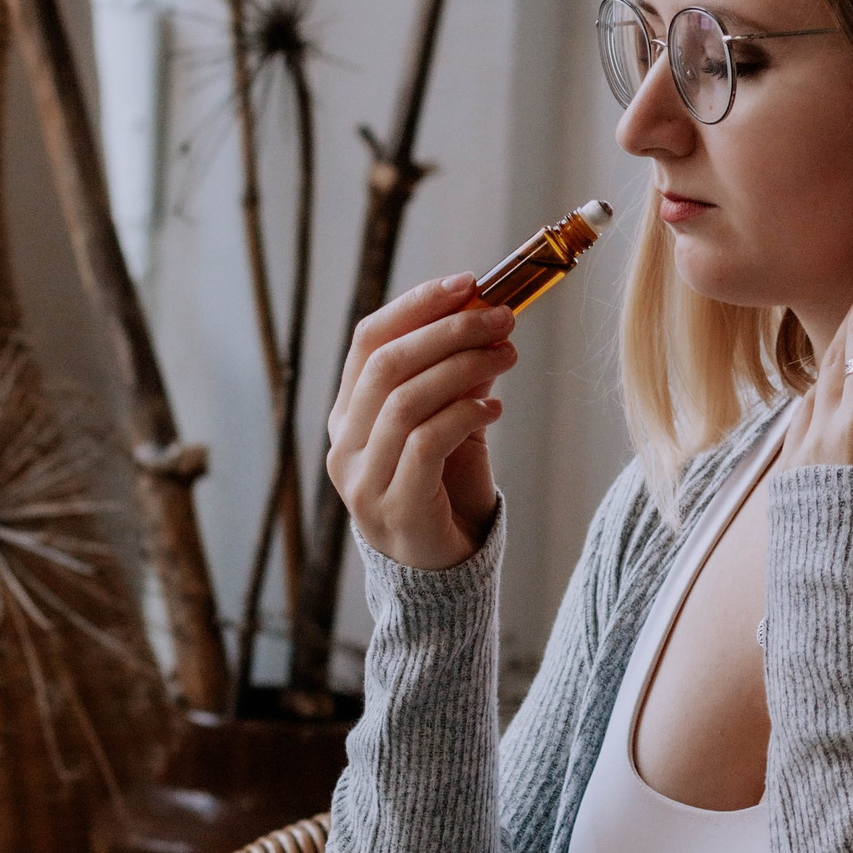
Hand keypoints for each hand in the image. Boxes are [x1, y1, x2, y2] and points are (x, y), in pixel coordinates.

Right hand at [327, 274, 517, 569]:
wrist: (444, 570)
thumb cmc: (445, 488)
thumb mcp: (452, 421)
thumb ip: (458, 375)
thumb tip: (487, 314)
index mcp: (349, 414)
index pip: (369, 341)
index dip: (416, 305)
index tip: (467, 283)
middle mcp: (345, 444)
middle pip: (388, 365)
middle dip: (449, 331)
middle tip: (501, 317)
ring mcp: (363, 480)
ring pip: (406, 402)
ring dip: (463, 368)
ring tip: (507, 355)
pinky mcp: (395, 509)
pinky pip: (425, 445)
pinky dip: (463, 415)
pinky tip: (494, 408)